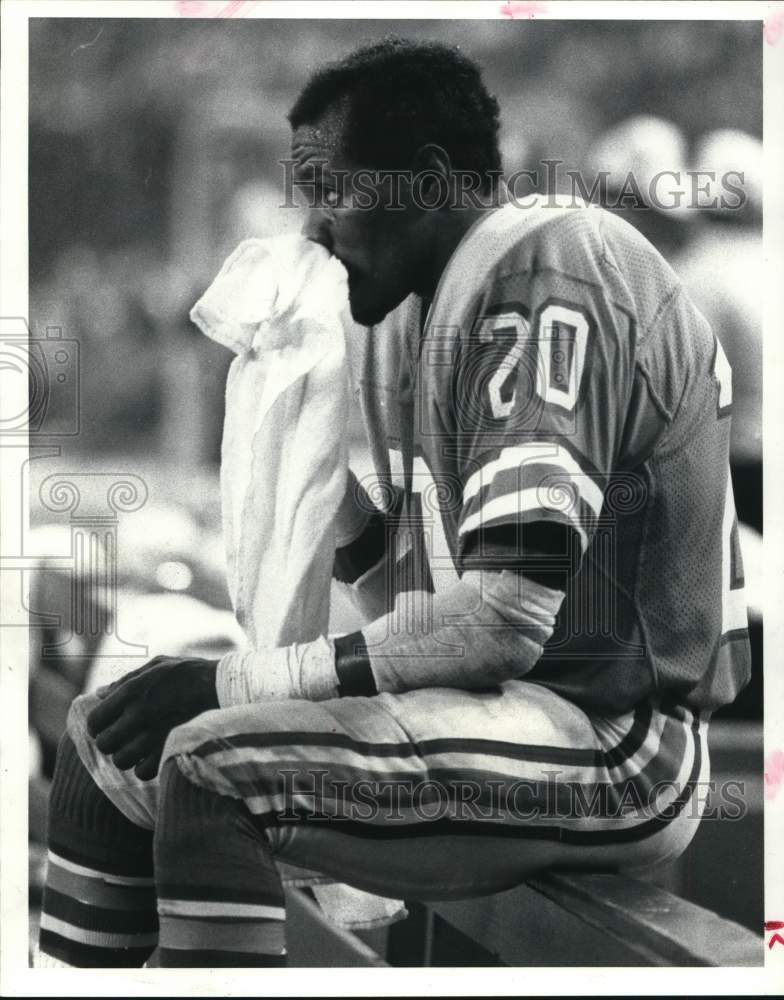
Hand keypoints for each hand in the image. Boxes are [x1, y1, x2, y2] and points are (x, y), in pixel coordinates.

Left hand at [86, 655, 218, 780]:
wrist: (221, 686)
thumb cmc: (188, 673)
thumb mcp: (156, 666)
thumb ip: (125, 680)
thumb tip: (99, 694)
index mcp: (131, 692)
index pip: (95, 720)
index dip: (96, 726)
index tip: (105, 726)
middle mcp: (139, 714)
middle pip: (105, 744)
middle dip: (110, 742)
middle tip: (121, 738)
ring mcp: (154, 734)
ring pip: (121, 760)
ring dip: (127, 756)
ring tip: (137, 749)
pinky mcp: (169, 750)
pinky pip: (143, 772)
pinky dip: (144, 768)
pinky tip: (152, 756)